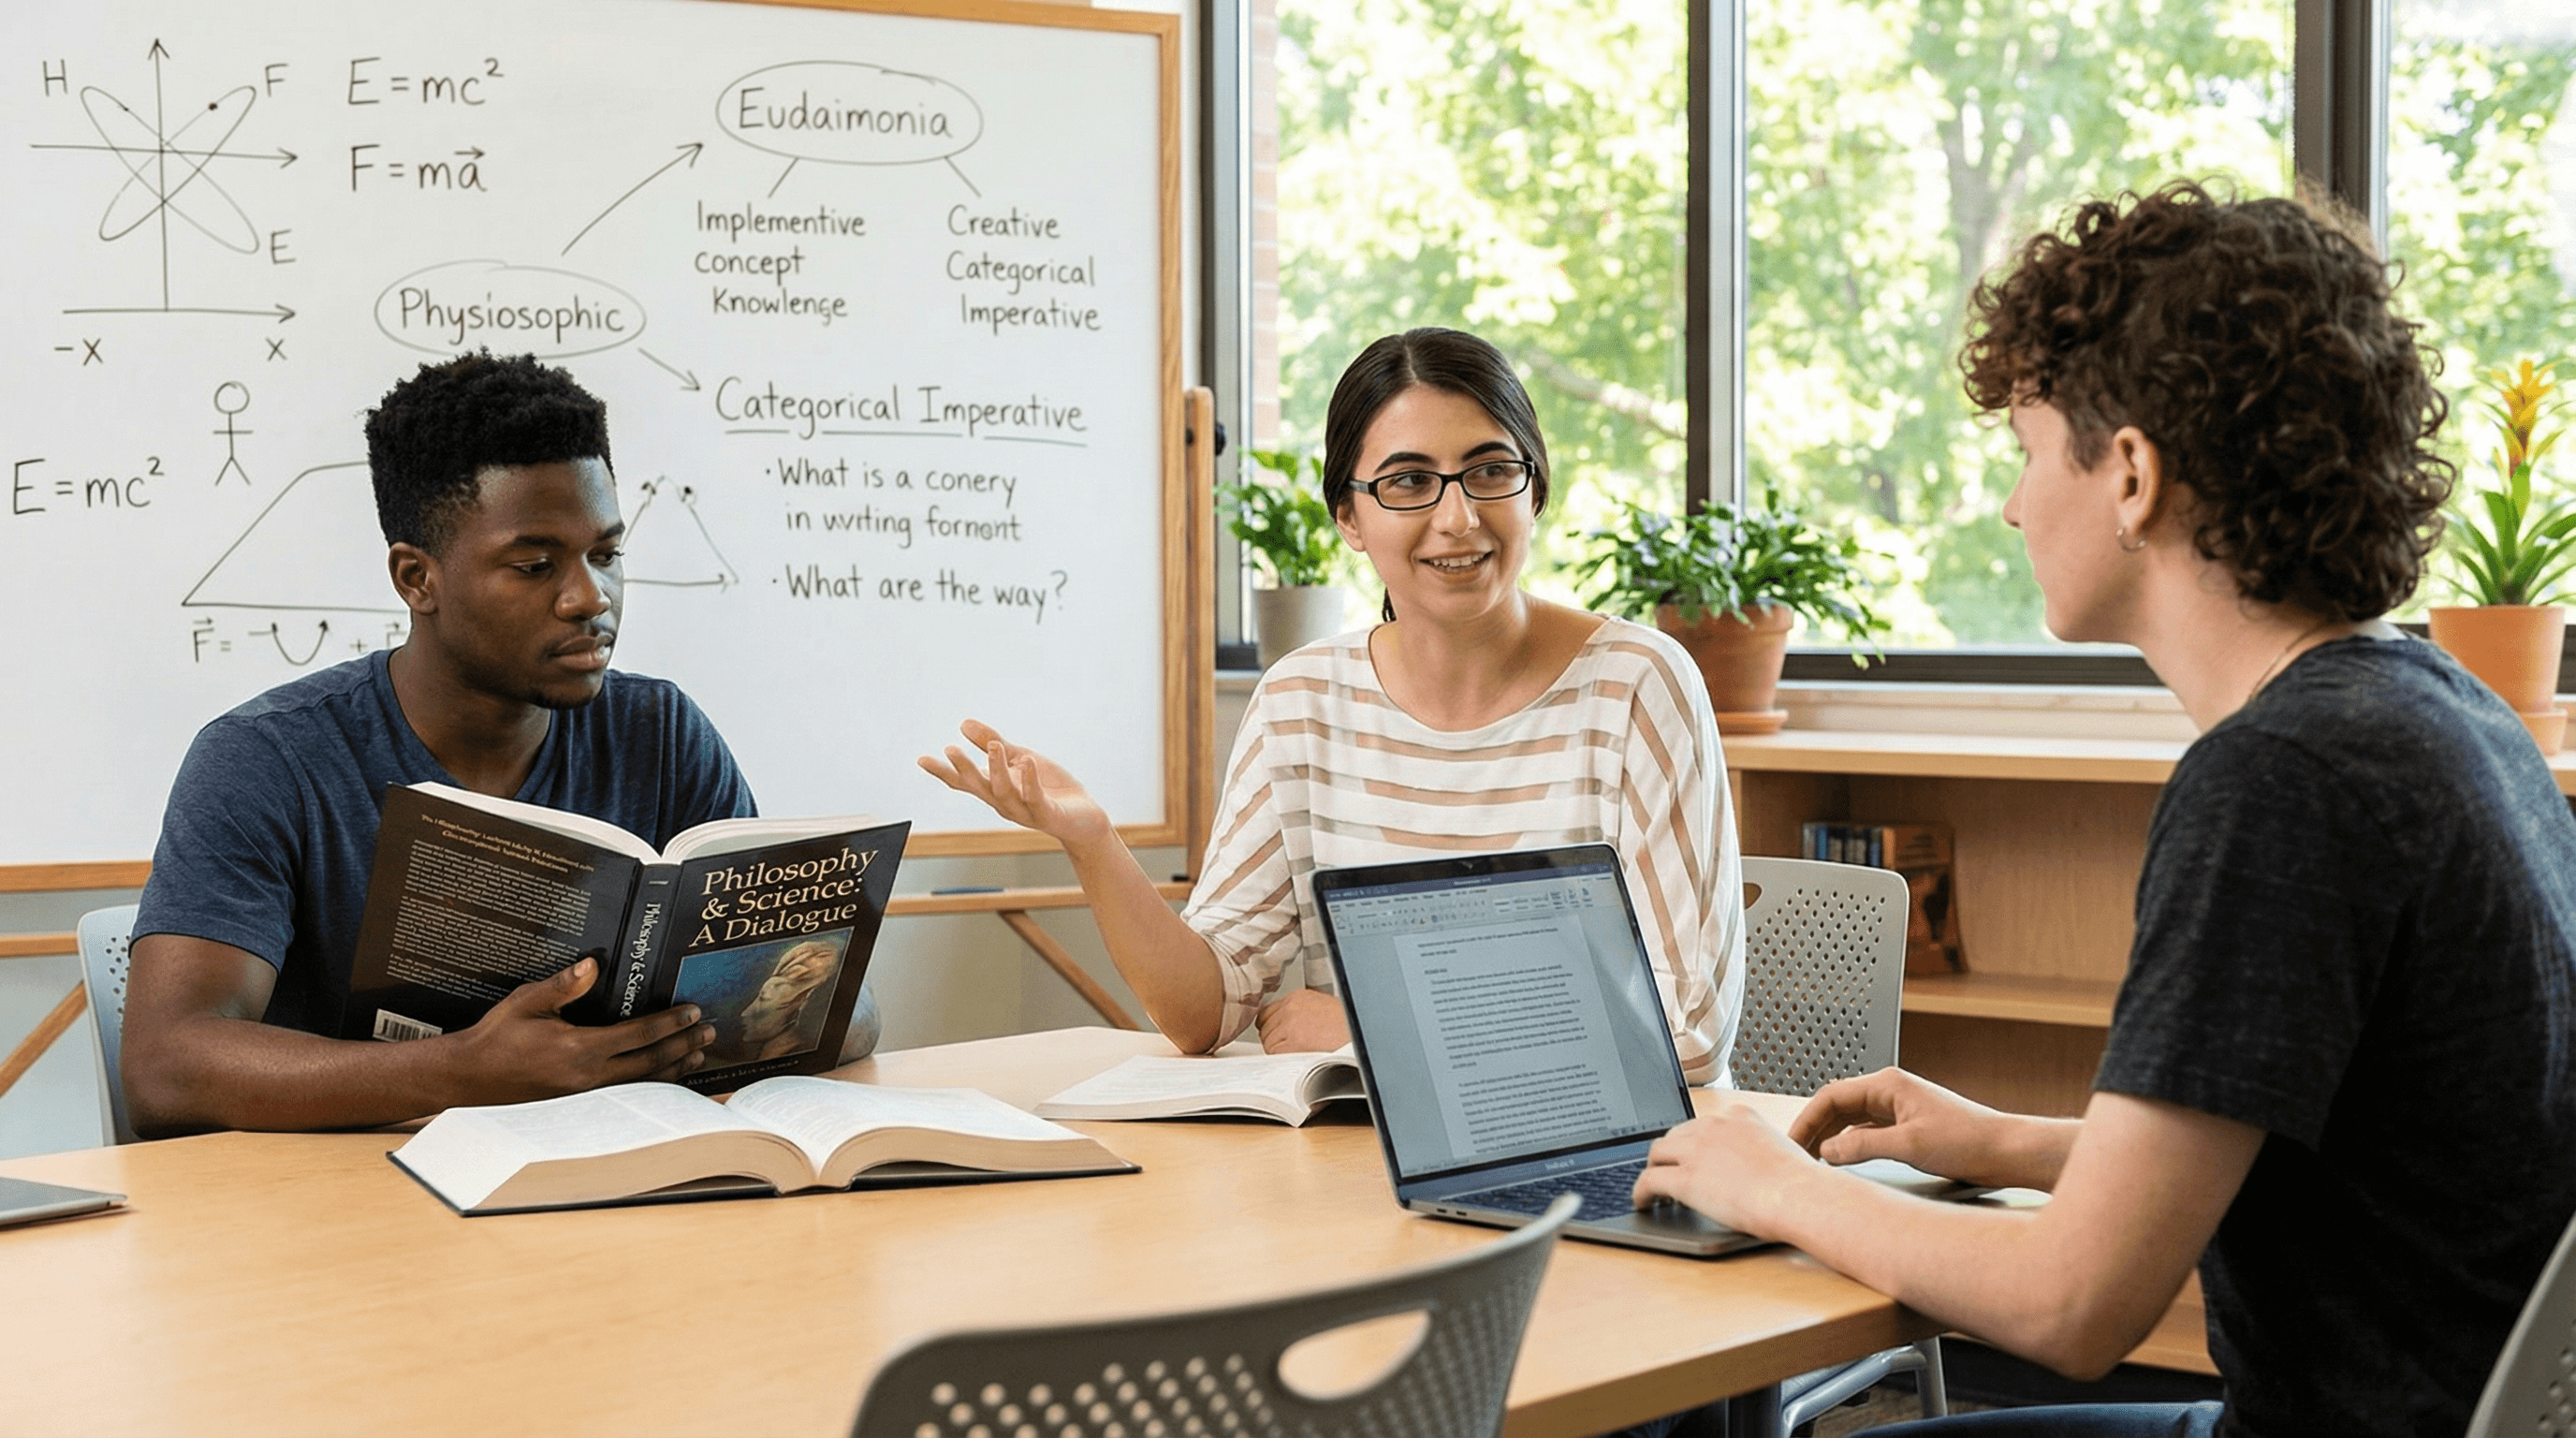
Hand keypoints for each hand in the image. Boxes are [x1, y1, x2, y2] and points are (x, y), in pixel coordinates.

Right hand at [450, 958, 713, 1103]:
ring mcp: (586, 1096)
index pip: (638, 1035)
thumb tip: (592, 964)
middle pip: (650, 1062)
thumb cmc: (496, 1038)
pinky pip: (625, 1097)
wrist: (469, 1079)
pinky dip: (650, 1086)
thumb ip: (563, 986)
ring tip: (698, 1055)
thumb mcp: (526, 1003)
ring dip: (673, 1069)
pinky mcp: (580, 1106)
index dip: (669, 1023)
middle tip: (709, 1032)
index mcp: (579, 1048)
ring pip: (642, 1084)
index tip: (693, 1011)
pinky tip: (664, 1079)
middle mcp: (588, 1077)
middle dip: (682, 1044)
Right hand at [918, 719, 1112, 847]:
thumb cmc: (1050, 788)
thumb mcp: (1020, 759)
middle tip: (950, 750)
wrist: (1083, 818)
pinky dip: (1030, 780)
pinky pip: (1035, 798)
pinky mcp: (1047, 814)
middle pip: (980, 787)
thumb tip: (963, 723)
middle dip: (965, 769)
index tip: (922, 759)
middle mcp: (1004, 803)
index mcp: (995, 790)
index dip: (943, 771)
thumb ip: (991, 743)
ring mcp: (1025, 810)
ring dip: (998, 769)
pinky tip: (1028, 762)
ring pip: (1005, 792)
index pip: (964, 782)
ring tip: (994, 744)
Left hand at [1256, 989, 1348, 1052]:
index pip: (1268, 1011)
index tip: (1275, 1034)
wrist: (1363, 1032)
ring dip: (1277, 1050)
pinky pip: (1275, 1053)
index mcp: (1299, 996)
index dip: (1270, 1026)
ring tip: (1294, 1053)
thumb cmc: (1348, 1023)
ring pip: (1268, 1041)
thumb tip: (1288, 1024)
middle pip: (1265, 1027)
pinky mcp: (1295, 1041)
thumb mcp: (1323, 1006)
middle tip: (1285, 1047)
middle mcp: (1292, 1006)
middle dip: (1273, 1039)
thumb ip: (1303, 1010)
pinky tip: (1295, 1057)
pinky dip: (1282, 1058)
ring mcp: (1291, 1023)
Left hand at [1631, 1100, 1817, 1230]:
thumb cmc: (1800, 1184)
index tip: (1693, 1154)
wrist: (1797, 1196)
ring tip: (1655, 1188)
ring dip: (1654, 1169)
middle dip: (1672, 1154)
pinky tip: (1643, 1203)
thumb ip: (1764, 1152)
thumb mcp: (1782, 1151)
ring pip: (1657, 1153)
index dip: (1695, 1142)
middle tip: (1671, 1172)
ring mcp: (1696, 1150)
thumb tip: (1762, 1169)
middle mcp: (1713, 1126)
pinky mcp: (1684, 1178)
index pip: (1704, 1124)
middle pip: (1677, 1135)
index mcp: (1739, 1117)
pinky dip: (1641, 1192)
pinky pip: (1649, 1181)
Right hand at [1789, 1067, 2022, 1186]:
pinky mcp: (1907, 1126)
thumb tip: (1827, 1151)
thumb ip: (1863, 1146)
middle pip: (1837, 1106)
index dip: (1806, 1120)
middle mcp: (1890, 1092)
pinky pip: (1866, 1131)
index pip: (1831, 1096)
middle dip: (1813, 1129)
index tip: (1791, 1143)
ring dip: (1830, 1137)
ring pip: (1850, 1120)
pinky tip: (1842, 1161)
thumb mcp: (1910, 1145)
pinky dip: (1849, 1144)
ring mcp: (1898, 1109)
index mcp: (1888, 1085)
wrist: (2005, 1151)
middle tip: (1796, 1155)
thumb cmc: (1968, 1141)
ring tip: (1812, 1160)